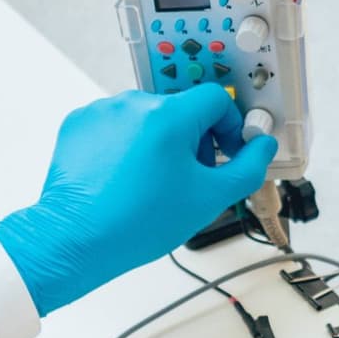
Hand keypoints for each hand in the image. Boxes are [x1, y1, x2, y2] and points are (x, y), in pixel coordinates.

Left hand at [0, 85, 275, 314]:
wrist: (76, 238)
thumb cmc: (138, 222)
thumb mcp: (209, 199)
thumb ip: (248, 167)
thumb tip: (263, 146)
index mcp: (169, 115)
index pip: (217, 99)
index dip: (229, 127)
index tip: (224, 154)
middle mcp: (134, 103)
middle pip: (182, 108)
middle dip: (194, 139)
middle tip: (189, 178)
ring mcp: (103, 111)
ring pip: (149, 117)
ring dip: (160, 141)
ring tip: (153, 182)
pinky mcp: (79, 124)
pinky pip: (117, 125)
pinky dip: (127, 145)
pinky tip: (126, 177)